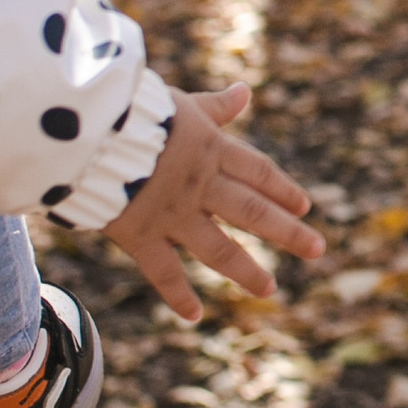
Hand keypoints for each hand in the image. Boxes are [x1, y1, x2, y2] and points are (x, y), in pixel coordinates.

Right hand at [101, 84, 324, 325]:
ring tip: (270, 290)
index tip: (305, 206)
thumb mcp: (180, 102)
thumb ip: (213, 107)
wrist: (90, 129)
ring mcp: (173, 213)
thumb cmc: (130, 107)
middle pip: (253, 212)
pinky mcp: (140, 234)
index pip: (257, 172)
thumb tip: (244, 92)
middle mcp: (200, 185)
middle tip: (317, 250)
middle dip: (288, 232)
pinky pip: (163, 271)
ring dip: (246, 271)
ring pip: (218, 248)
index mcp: (210, 149)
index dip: (282, 189)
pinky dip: (178, 295)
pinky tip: (195, 315)